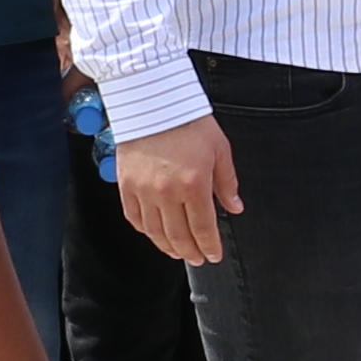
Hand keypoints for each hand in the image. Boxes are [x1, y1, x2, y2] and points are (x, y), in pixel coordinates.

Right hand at [114, 113, 245, 267]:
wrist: (153, 100)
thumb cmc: (189, 122)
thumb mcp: (219, 149)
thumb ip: (227, 183)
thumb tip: (234, 208)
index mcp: (194, 184)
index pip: (203, 228)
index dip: (210, 246)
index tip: (214, 256)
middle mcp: (167, 192)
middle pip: (178, 235)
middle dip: (190, 252)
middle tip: (198, 259)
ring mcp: (143, 190)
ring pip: (155, 232)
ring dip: (168, 247)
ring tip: (178, 252)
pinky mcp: (125, 185)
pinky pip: (135, 217)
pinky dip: (146, 230)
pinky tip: (155, 234)